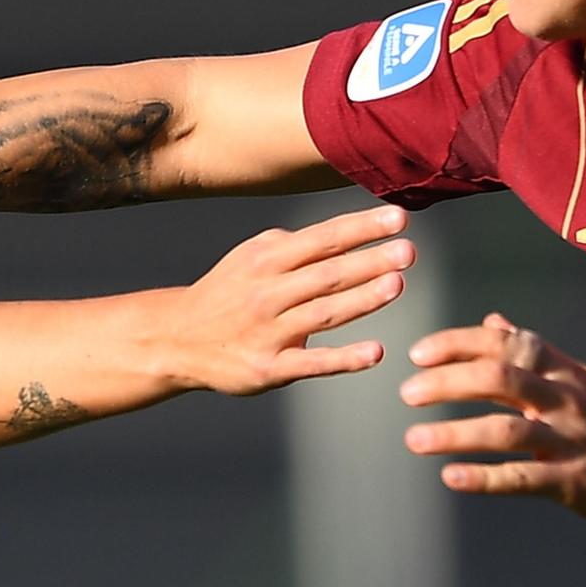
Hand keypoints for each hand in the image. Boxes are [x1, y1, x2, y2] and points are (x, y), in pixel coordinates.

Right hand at [158, 207, 411, 395]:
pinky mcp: (270, 368)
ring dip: (362, 299)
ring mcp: (269, 331)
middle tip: (408, 251)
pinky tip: (376, 352)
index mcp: (267, 260)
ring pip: (323, 313)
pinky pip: (312, 363)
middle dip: (369, 261)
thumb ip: (295, 245)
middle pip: (327, 274)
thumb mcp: (251, 257)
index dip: (362, 228)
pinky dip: (344, 358)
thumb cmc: (227, 293)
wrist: (178, 339)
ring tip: (396, 284)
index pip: (323, 239)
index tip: (399, 218)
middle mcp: (268, 292)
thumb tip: (347, 232)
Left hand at [398, 313, 585, 531]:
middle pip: (500, 377)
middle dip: (447, 381)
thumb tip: (492, 320)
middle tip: (407, 392)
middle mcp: (567, 398)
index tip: (418, 353)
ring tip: (413, 439)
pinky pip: (522, 478)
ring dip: (453, 432)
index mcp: (566, 370)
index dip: (458, 343)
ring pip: (505, 429)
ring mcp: (572, 440)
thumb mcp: (583, 378)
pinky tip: (450, 478)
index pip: (507, 342)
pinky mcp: (576, 482)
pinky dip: (483, 477)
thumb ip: (535, 353)